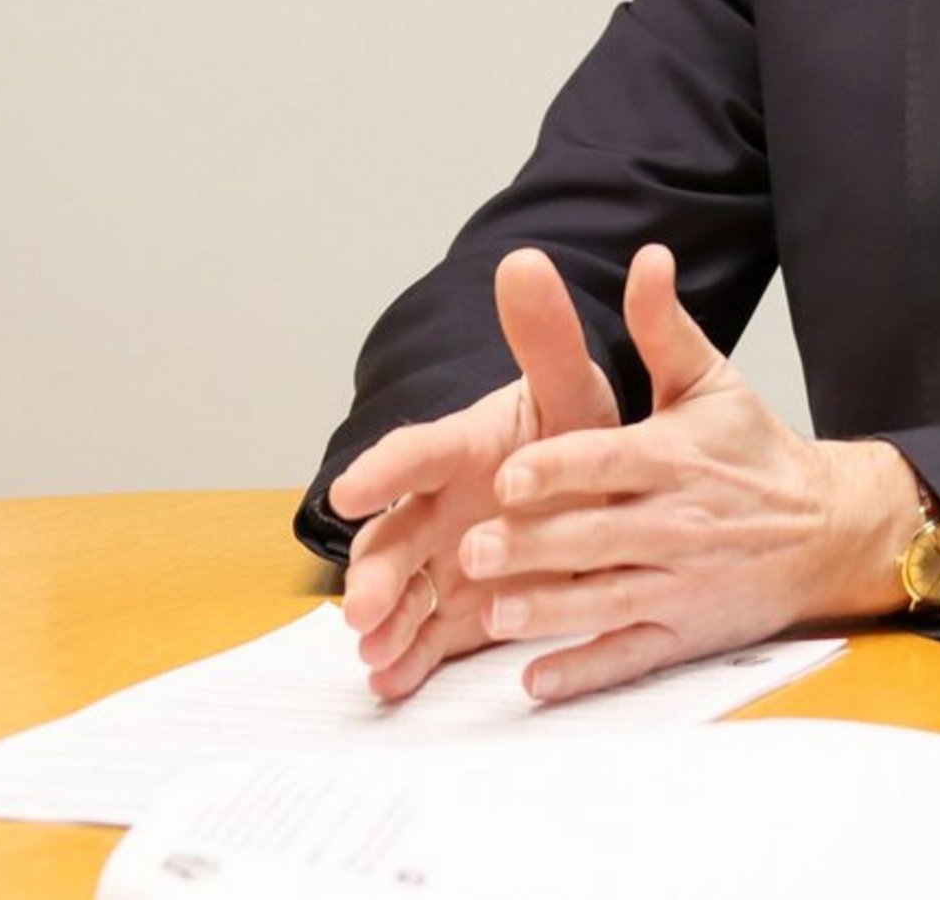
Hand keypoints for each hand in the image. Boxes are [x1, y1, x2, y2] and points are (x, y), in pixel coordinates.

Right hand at [327, 247, 619, 699]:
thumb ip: (544, 332)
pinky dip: (407, 658)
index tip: (348, 487)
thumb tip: (524, 258)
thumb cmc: (570, 431)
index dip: (383, 469)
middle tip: (360, 604)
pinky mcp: (459, 606)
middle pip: (395, 535)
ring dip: (384, 620)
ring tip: (373, 649)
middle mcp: (438, 506)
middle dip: (373, 569)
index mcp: (461, 449)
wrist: (591, 487)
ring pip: (402, 591)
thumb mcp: (571, 385)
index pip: (416, 453)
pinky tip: (391, 681)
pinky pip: (427, 635)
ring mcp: (444, 559)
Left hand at [454, 242, 923, 701]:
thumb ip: (665, 325)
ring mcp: (682, 583)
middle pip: (596, 535)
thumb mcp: (712, 382)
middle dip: (535, 545)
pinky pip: (630, 656)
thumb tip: (647, 255)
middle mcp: (678, 522)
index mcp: (676, 456)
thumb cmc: (755, 452)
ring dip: (549, 609)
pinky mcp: (686, 632)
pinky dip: (585, 671)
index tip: (508, 475)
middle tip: (473, 549)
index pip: (609, 460)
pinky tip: (537, 681)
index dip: (558, 470)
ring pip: (606, 600)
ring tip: (493, 612)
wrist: (830, 527)